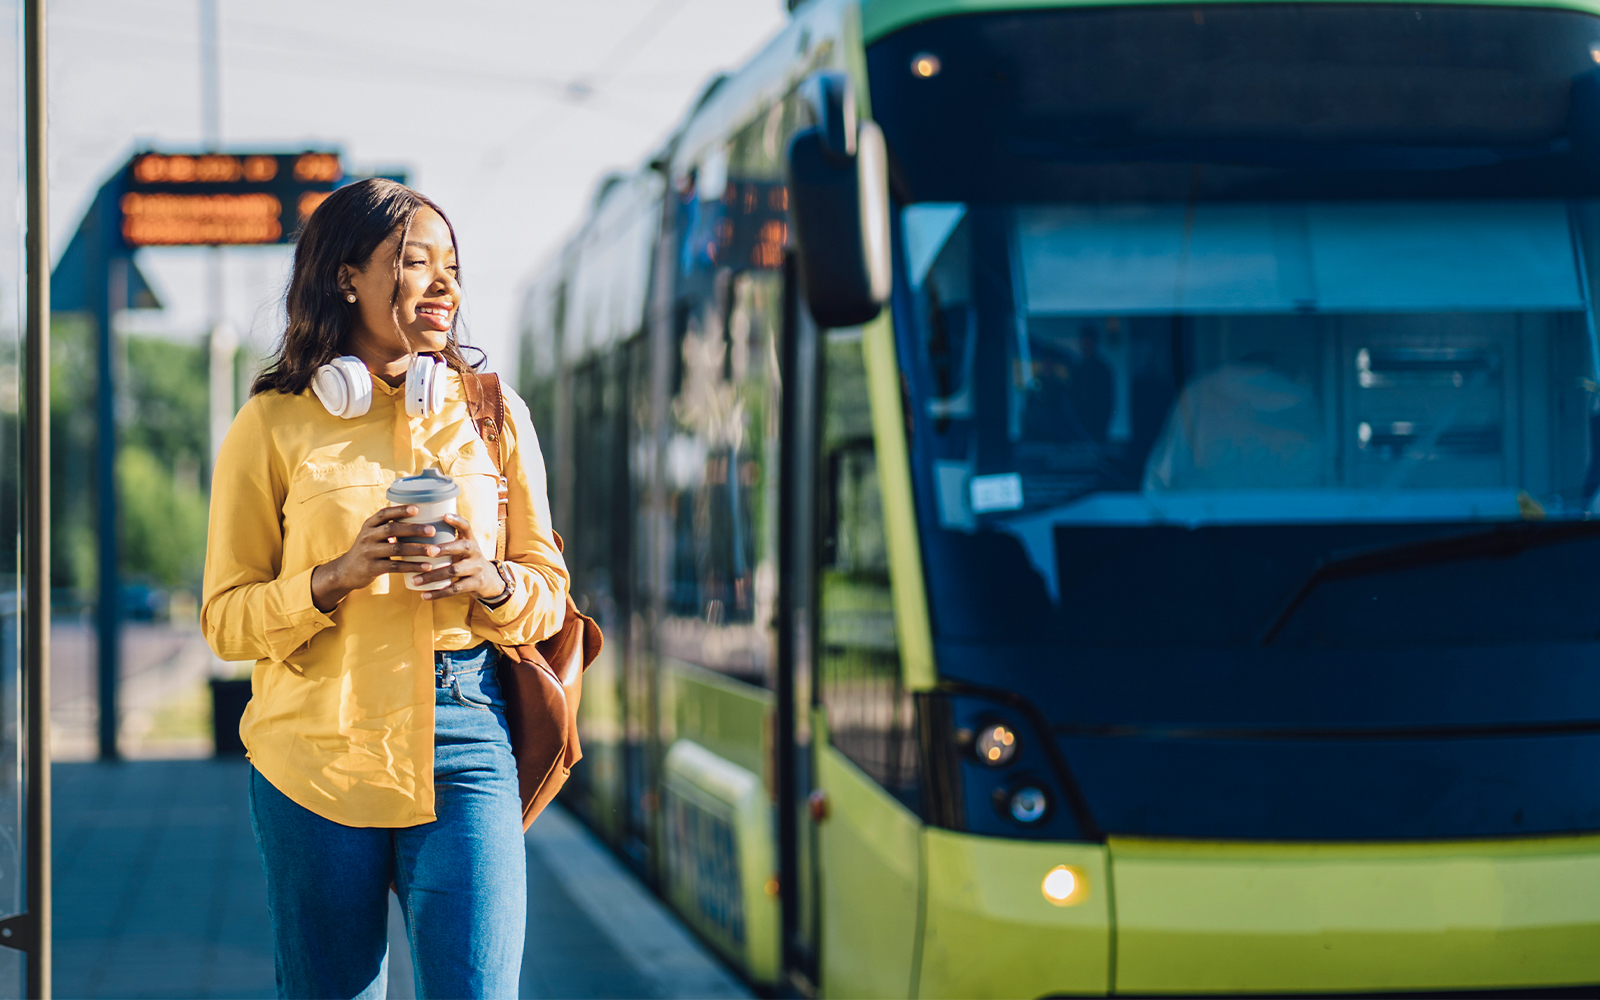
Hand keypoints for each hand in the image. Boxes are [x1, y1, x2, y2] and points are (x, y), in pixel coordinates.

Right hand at [310, 505, 442, 611]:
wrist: (346, 572)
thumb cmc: (369, 550)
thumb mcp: (372, 535)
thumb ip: (389, 528)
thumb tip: (421, 517)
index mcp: (369, 525)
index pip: (384, 514)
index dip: (400, 510)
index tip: (417, 508)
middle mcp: (367, 536)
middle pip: (392, 529)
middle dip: (414, 529)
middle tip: (432, 530)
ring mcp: (368, 552)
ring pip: (396, 548)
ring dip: (417, 549)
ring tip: (434, 551)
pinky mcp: (371, 568)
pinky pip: (395, 566)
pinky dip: (412, 566)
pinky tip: (426, 567)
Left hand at [413, 513, 506, 602]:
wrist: (489, 580)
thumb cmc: (466, 560)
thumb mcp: (463, 548)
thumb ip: (445, 541)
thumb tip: (410, 532)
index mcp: (471, 540)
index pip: (466, 526)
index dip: (457, 520)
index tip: (444, 515)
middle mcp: (475, 552)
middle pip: (462, 547)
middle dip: (445, 548)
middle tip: (429, 551)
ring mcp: (476, 568)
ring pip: (454, 571)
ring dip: (433, 576)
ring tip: (416, 580)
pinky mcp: (475, 584)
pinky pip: (454, 589)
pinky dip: (438, 593)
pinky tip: (424, 595)